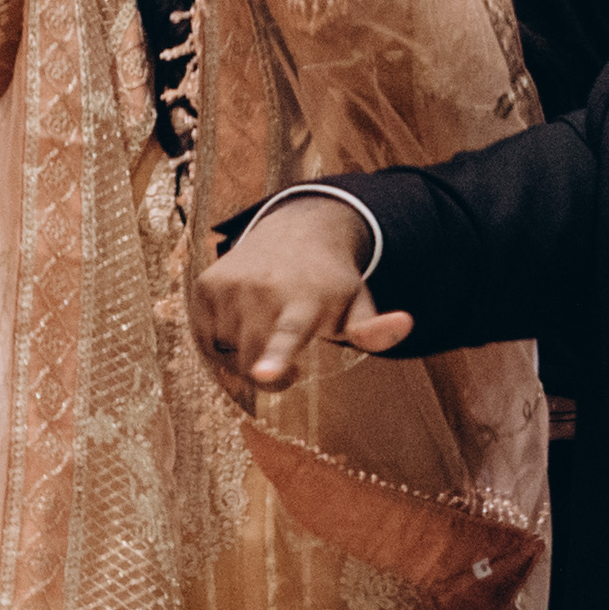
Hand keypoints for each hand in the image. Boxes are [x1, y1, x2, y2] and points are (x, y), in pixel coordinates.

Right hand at [187, 197, 411, 401]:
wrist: (295, 233)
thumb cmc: (329, 283)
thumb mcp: (358, 305)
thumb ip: (374, 328)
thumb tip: (404, 324)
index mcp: (306, 299)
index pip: (288, 333)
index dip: (275, 358)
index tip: (264, 374)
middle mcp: (263, 289)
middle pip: (250, 356)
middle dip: (265, 377)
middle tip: (290, 375)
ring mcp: (230, 285)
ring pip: (225, 351)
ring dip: (243, 357)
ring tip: (265, 338)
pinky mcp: (206, 285)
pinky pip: (204, 338)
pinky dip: (220, 346)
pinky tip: (241, 332)